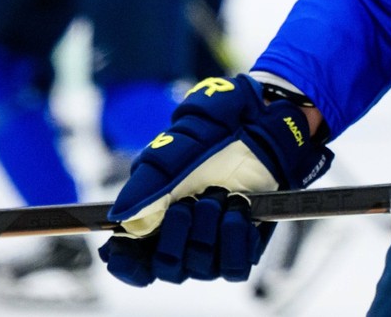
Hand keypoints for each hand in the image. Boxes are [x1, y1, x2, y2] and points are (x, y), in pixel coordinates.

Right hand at [101, 76, 332, 286]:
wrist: (269, 122)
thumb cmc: (221, 127)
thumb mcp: (182, 139)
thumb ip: (151, 176)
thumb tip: (120, 215)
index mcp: (157, 213)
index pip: (132, 260)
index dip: (125, 262)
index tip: (124, 246)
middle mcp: (184, 234)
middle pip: (167, 267)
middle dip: (176, 236)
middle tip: (192, 202)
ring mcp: (215, 242)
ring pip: (200, 268)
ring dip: (209, 232)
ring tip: (223, 195)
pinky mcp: (245, 245)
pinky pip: (235, 268)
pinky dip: (235, 241)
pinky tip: (239, 212)